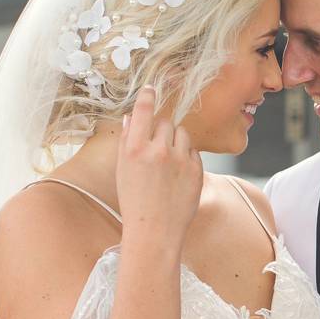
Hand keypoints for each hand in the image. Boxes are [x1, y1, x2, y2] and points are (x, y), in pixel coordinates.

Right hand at [117, 86, 203, 249]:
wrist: (155, 230)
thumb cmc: (134, 201)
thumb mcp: (122, 170)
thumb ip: (128, 141)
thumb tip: (132, 118)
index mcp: (135, 149)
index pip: (143, 111)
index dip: (147, 96)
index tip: (151, 88)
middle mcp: (158, 151)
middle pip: (166, 122)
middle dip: (162, 130)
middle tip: (156, 148)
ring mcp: (180, 160)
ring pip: (183, 134)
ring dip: (176, 141)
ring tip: (167, 162)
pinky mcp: (197, 170)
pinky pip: (193, 152)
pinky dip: (187, 157)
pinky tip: (177, 176)